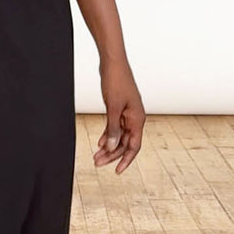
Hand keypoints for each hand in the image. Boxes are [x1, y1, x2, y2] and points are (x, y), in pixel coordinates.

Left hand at [94, 56, 144, 172]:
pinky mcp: (119, 108)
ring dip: (109, 146)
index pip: (134, 146)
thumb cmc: (116, 81)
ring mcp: (127, 113)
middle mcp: (134, 118)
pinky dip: (108, 135)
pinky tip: (100, 142)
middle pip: (125, 143)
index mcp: (137, 119)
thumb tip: (112, 147)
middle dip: (112, 154)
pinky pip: (115, 126)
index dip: (126, 160)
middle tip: (97, 162)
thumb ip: (113, 128)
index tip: (117, 171)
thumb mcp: (113, 107)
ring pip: (119, 136)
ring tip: (96, 156)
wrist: (113, 63)